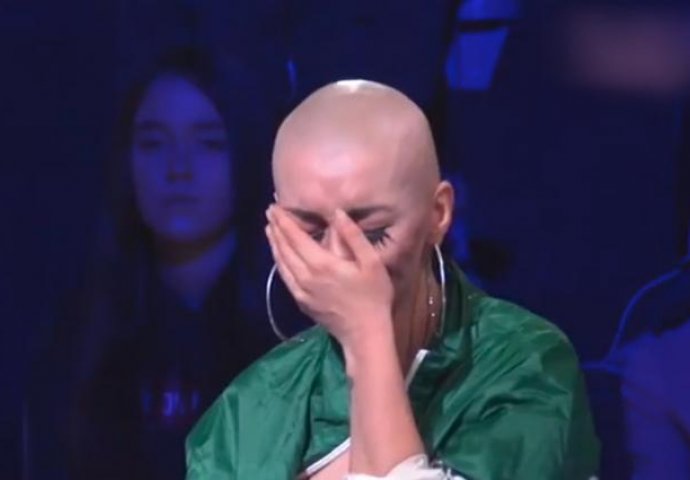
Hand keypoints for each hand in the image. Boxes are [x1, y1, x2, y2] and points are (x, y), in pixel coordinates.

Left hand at [265, 205, 393, 348]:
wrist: (365, 333)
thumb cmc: (373, 296)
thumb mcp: (372, 262)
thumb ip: (353, 236)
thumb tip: (337, 212)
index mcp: (321, 263)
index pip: (295, 237)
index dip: (284, 221)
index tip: (275, 207)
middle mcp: (305, 276)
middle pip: (284, 248)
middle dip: (276, 228)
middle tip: (270, 212)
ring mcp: (301, 291)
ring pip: (281, 263)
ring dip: (274, 244)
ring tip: (270, 229)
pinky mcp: (301, 302)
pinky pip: (284, 277)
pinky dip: (278, 262)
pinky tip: (278, 257)